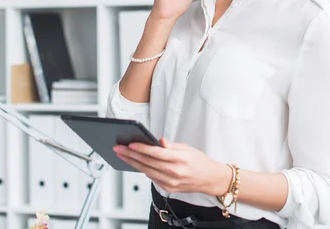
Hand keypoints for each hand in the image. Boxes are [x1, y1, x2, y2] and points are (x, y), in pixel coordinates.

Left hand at [113, 138, 230, 195]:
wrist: (210, 179)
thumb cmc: (200, 162)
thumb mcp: (187, 148)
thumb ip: (171, 145)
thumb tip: (157, 141)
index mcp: (179, 159)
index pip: (156, 153)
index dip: (141, 148)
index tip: (130, 144)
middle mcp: (174, 172)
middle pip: (147, 163)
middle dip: (130, 155)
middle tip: (118, 149)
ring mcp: (171, 182)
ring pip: (146, 172)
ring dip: (132, 163)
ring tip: (122, 156)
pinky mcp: (169, 188)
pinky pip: (152, 178)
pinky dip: (143, 171)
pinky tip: (136, 164)